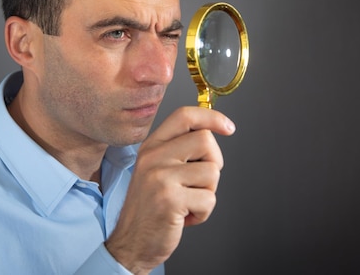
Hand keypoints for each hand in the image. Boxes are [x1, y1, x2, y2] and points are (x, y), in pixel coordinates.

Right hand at [105, 106, 235, 273]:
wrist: (131, 243)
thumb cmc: (150, 208)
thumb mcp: (156, 170)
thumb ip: (178, 149)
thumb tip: (212, 132)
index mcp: (151, 146)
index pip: (184, 115)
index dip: (212, 117)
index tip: (228, 127)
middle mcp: (153, 157)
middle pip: (205, 140)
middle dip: (214, 163)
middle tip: (200, 182)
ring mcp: (160, 177)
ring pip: (211, 171)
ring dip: (208, 192)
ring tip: (189, 202)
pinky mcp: (170, 199)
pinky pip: (209, 198)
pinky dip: (203, 213)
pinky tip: (185, 216)